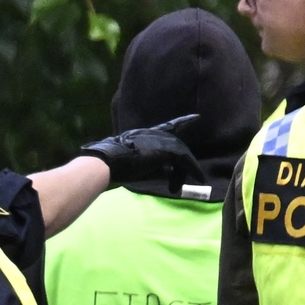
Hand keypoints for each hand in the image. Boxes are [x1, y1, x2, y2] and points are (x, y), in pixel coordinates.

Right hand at [73, 113, 205, 192]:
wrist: (106, 164)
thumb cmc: (113, 167)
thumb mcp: (137, 166)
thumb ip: (153, 168)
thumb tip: (168, 173)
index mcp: (145, 135)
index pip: (168, 127)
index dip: (182, 122)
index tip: (196, 117)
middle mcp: (155, 134)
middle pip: (176, 145)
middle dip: (185, 161)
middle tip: (194, 175)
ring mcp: (161, 139)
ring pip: (181, 153)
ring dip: (184, 172)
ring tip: (182, 186)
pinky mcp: (166, 149)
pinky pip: (185, 160)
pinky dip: (192, 170)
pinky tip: (198, 179)